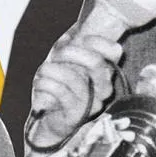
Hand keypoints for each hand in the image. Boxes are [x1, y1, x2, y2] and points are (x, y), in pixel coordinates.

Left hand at [26, 30, 123, 149]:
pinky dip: (46, 84)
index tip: (81, 39)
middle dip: (71, 53)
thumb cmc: (62, 88)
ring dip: (52, 70)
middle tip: (57, 53)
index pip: (114, 51)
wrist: (54, 120)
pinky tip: (40, 82)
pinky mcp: (77, 114)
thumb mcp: (67, 64)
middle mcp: (104, 87)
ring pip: (73, 78)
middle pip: (96, 63)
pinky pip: (60, 93)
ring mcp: (92, 102)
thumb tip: (68, 36)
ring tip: (42, 70)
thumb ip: (70, 48)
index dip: (98, 41)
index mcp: (106, 71)